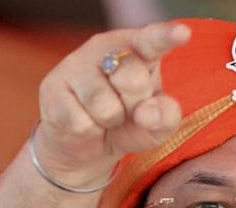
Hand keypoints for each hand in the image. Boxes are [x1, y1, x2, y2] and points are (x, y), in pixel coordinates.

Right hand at [33, 22, 190, 184]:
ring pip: (105, 106)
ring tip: (103, 116)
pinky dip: (89, 132)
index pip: (153, 40)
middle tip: (124, 109)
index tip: (183, 33)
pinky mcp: (52, 88)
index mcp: (137, 49)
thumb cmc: (128, 125)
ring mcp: (75, 64)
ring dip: (109, 122)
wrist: (85, 146)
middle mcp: (105, 48)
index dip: (166, 36)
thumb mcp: (157, 125)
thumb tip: (146, 113)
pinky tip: (83, 121)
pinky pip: (82, 123)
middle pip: (132, 79)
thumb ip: (165, 116)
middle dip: (133, 105)